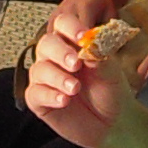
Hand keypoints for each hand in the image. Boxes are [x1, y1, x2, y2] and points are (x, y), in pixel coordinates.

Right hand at [23, 3, 127, 147]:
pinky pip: (35, 93)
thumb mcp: (111, 73)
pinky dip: (49, 95)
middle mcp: (54, 58)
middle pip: (46, 43)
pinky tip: (64, 101)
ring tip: (75, 88)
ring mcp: (44, 78)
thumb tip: (90, 45)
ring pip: (39, 69)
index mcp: (72, 44)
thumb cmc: (109, 92)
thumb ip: (101, 58)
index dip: (71, 27)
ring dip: (58, 77)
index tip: (83, 36)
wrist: (111, 122)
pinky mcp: (38, 100)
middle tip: (76, 64)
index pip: (63, 24)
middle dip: (60, 52)